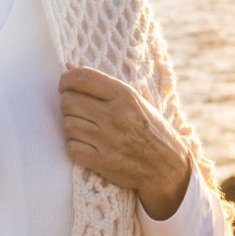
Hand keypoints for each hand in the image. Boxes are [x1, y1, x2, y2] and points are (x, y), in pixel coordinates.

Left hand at [58, 65, 190, 219]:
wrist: (168, 168)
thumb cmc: (150, 130)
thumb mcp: (135, 101)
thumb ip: (102, 85)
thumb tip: (68, 67)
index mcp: (125, 95)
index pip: (81, 77)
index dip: (66, 80)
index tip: (66, 86)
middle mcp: (117, 115)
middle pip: (68, 101)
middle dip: (68, 104)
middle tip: (77, 110)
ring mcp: (110, 140)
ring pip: (67, 125)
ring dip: (71, 126)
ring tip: (84, 128)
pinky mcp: (104, 162)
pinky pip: (72, 148)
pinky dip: (75, 147)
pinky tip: (87, 145)